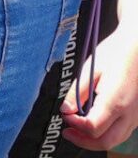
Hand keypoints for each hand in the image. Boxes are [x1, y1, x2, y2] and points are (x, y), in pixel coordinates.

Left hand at [63, 28, 137, 148]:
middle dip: (83, 140)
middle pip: (105, 142)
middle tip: (66, 131)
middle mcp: (129, 114)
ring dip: (94, 140)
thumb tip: (65, 110)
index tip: (64, 115)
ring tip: (76, 128)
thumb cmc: (116, 54)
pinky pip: (121, 132)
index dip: (75, 125)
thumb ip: (77, 92)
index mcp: (116, 101)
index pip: (93, 127)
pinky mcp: (137, 116)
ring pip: (115, 140)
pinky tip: (93, 122)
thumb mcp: (91, 68)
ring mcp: (136, 117)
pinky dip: (106, 134)